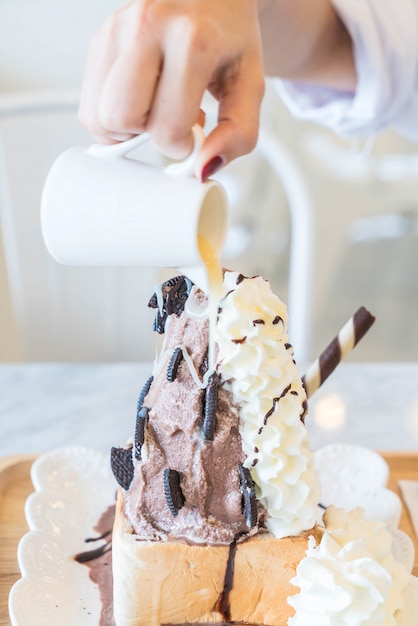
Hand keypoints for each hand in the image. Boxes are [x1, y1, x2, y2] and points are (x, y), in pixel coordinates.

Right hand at [79, 0, 264, 178]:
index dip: (181, 145)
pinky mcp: (100, 37)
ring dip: (125, 127)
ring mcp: (117, 28)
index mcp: (191, 39)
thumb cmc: (231, 38)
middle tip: (168, 122)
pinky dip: (112, 112)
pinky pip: (89, 102)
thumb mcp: (250, 87)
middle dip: (144, 136)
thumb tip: (203, 168)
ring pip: (95, 115)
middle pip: (118, 119)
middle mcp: (147, 26)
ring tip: (155, 108)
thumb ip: (238, 134)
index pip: (165, 127)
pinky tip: (140, 97)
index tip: (194, 133)